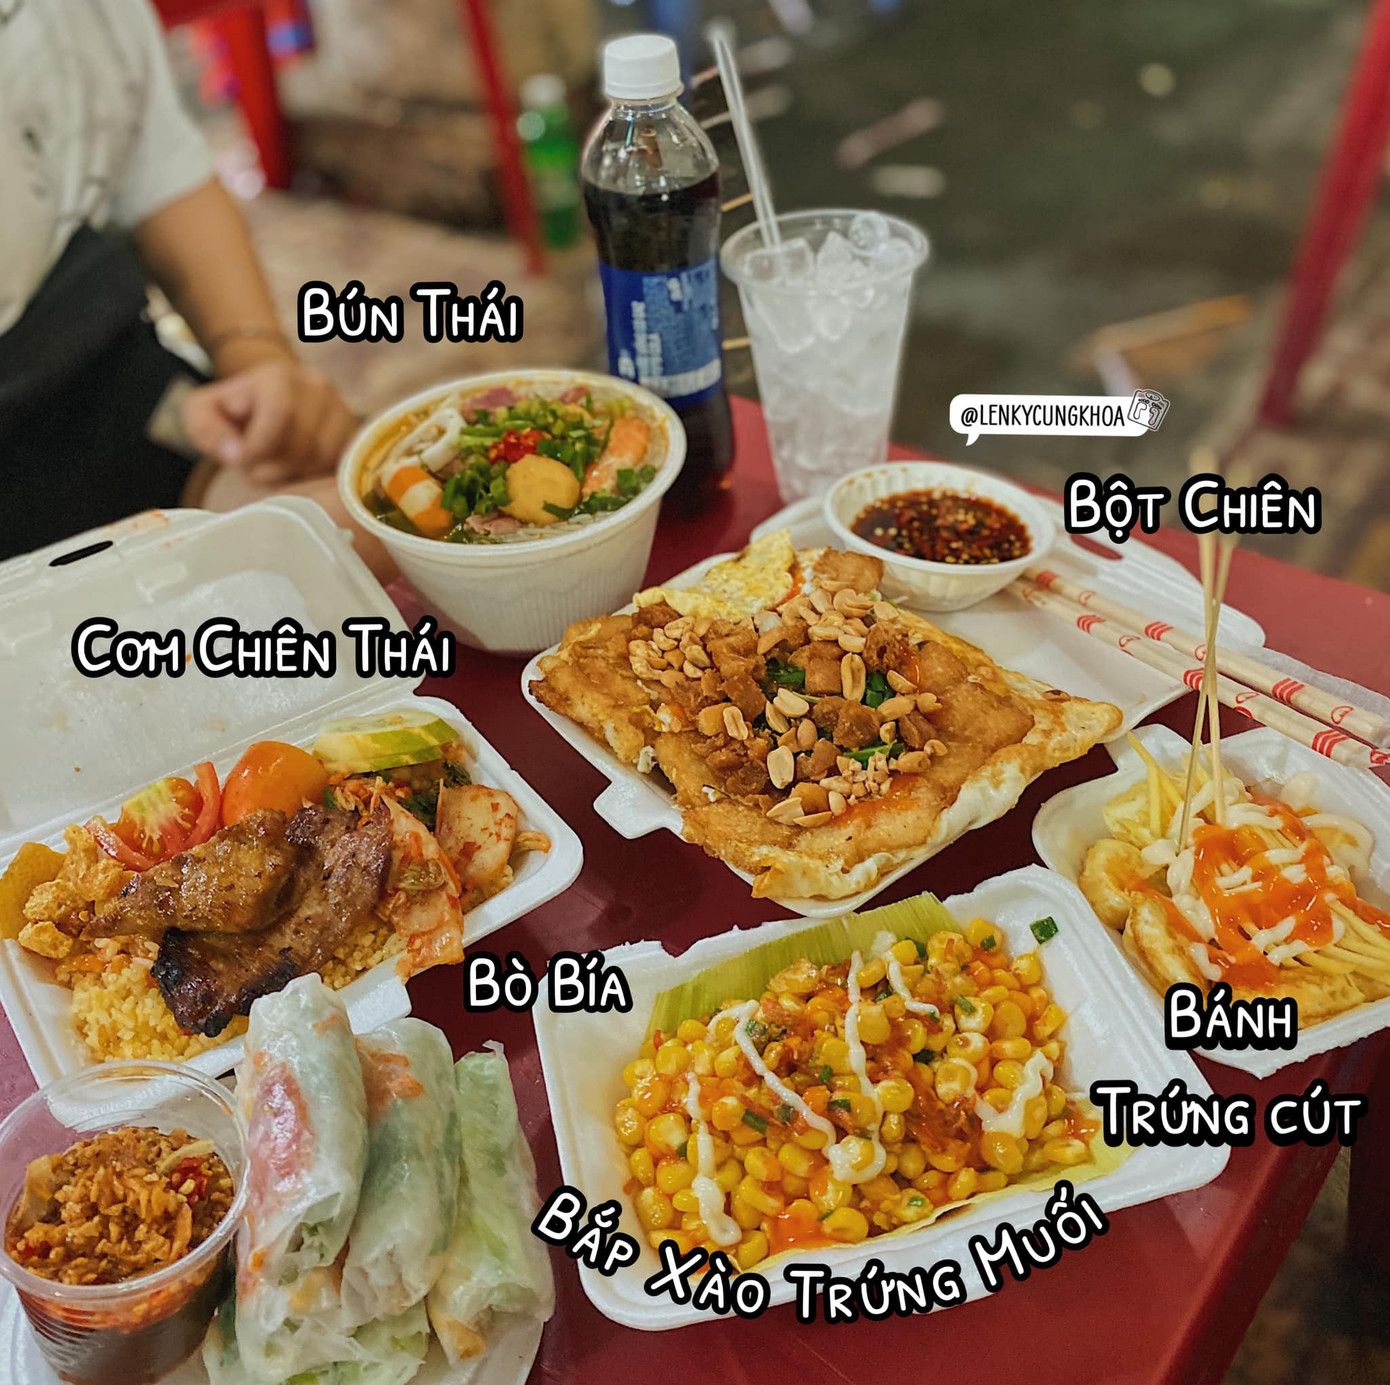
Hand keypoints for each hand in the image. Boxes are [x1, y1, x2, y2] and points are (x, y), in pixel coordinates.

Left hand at [181, 357, 357, 483]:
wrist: (265, 402)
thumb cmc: (230, 411)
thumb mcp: (202, 413)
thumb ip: (207, 430)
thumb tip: (235, 454)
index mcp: (280, 376)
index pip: (280, 415)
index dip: (259, 447)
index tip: (240, 461)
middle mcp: (318, 387)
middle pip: (303, 441)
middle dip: (273, 466)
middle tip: (254, 469)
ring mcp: (341, 410)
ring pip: (321, 457)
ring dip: (293, 474)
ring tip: (272, 468)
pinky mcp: (352, 433)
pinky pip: (337, 466)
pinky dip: (312, 476)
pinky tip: (294, 470)